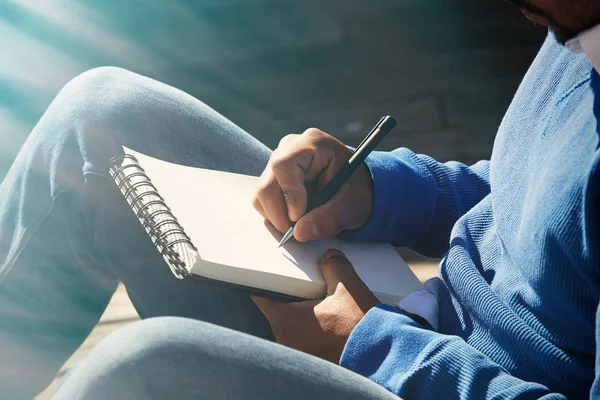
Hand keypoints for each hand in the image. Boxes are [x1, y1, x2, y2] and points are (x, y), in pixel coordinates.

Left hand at [251, 249, 379, 362]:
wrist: (383, 359)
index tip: (270, 267)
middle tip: (307, 279)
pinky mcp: (314, 358)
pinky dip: (315, 324)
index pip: (262, 294)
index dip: (266, 277)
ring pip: (293, 321)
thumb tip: (328, 257)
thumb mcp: (348, 288)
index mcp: (287, 321)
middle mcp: (286, 339)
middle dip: (292, 292)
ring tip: (324, 297)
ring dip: (305, 309)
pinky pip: (306, 335)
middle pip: (279, 306)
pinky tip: (333, 316)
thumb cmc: (361, 328)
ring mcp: (299, 352)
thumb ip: (334, 266)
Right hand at [252, 128, 373, 240]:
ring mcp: (278, 160)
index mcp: (314, 143)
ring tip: (300, 223)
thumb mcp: (351, 205)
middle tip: (295, 231)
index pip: (285, 165)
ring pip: (262, 193)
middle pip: (268, 182)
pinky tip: (295, 217)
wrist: (353, 187)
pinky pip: (262, 199)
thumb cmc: (354, 190)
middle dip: (279, 212)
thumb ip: (329, 218)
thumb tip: (300, 233)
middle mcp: (290, 147)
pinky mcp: (273, 176)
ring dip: (276, 215)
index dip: (289, 194)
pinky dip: (274, 214)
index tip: (298, 217)